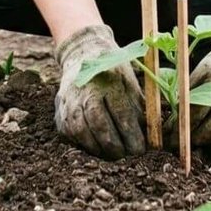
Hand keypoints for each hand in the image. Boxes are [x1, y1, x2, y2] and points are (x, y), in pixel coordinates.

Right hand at [53, 24, 146, 159]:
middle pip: (99, 125)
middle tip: (125, 157)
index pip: (121, 114)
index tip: (140, 150)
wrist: (83, 54)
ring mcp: (69, 100)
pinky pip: (70, 134)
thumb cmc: (113, 72)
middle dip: (114, 146)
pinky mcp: (59, 110)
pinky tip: (95, 146)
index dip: (132, 136)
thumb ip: (139, 109)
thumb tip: (150, 138)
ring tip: (111, 155)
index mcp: (109, 80)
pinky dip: (83, 144)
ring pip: (81, 132)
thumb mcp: (131, 83)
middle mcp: (86, 89)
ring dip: (98, 149)